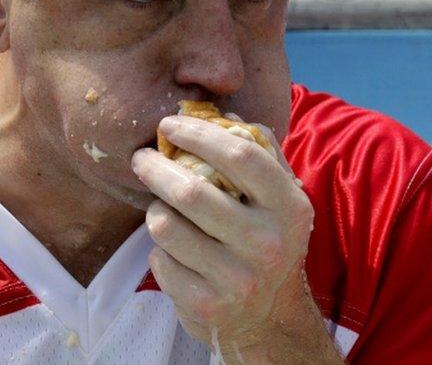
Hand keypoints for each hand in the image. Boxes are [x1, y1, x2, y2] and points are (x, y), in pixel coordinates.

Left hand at [132, 115, 341, 362]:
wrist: (270, 319)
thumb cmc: (267, 241)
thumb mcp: (279, 198)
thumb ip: (259, 153)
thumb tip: (221, 113)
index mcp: (289, 208)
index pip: (241, 155)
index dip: (198, 133)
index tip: (169, 124)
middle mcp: (267, 244)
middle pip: (193, 191)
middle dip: (156, 168)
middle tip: (142, 158)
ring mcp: (236, 279)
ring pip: (167, 226)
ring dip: (155, 210)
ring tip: (161, 207)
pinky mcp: (206, 305)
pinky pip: (160, 261)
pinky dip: (158, 250)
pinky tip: (173, 249)